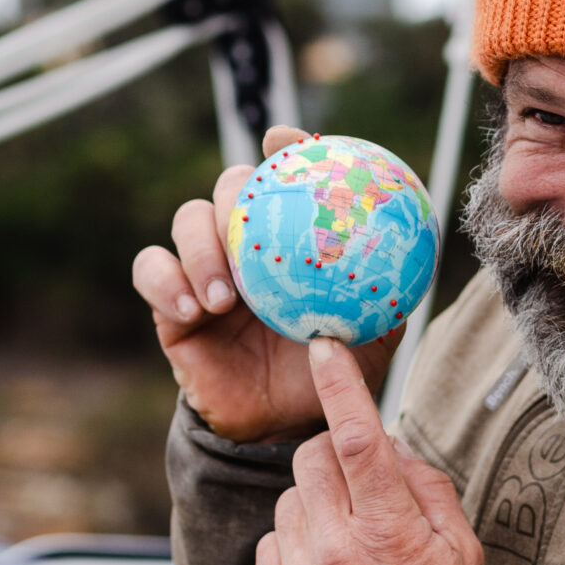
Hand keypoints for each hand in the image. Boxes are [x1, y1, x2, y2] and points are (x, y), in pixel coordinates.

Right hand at [132, 123, 396, 443]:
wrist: (285, 425)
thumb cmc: (332, 368)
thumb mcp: (375, 329)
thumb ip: (389, 288)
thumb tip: (413, 242)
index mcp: (292, 235)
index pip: (283, 175)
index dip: (283, 146)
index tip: (283, 139)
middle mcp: (246, 241)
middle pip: (228, 186)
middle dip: (233, 196)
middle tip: (245, 231)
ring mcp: (204, 268)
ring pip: (186, 220)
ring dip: (201, 248)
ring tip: (225, 297)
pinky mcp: (171, 301)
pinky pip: (151, 269)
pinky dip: (166, 281)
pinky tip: (194, 310)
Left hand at [254, 338, 482, 564]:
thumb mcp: (461, 550)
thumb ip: (427, 488)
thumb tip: (390, 444)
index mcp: (389, 528)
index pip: (357, 438)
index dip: (339, 386)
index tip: (323, 348)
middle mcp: (338, 547)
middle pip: (311, 459)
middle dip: (330, 457)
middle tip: (356, 485)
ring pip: (289, 499)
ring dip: (313, 505)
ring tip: (344, 544)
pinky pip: (272, 542)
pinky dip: (295, 545)